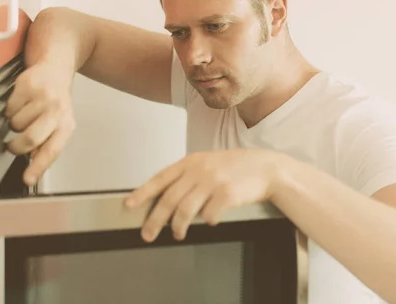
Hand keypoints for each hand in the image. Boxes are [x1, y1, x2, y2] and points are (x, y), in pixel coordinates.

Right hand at [5, 62, 75, 185]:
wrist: (55, 70)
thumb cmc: (55, 102)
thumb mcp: (59, 124)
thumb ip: (47, 144)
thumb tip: (32, 164)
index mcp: (66, 126)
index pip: (52, 151)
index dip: (38, 167)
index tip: (27, 179)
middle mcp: (58, 111)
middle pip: (31, 138)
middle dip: (17, 146)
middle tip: (13, 145)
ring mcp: (43, 97)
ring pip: (16, 123)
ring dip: (14, 124)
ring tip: (24, 116)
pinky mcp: (28, 85)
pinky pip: (9, 107)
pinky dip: (10, 109)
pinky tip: (20, 104)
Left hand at [125, 148, 280, 241]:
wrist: (265, 167)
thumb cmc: (235, 167)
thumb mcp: (208, 163)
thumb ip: (188, 175)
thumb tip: (165, 197)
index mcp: (191, 161)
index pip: (160, 178)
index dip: (143, 193)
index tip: (130, 205)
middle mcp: (199, 170)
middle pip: (169, 199)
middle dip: (155, 220)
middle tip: (148, 234)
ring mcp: (213, 182)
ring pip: (185, 210)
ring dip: (178, 226)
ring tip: (177, 234)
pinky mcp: (227, 194)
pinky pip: (209, 215)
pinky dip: (207, 221)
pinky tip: (210, 221)